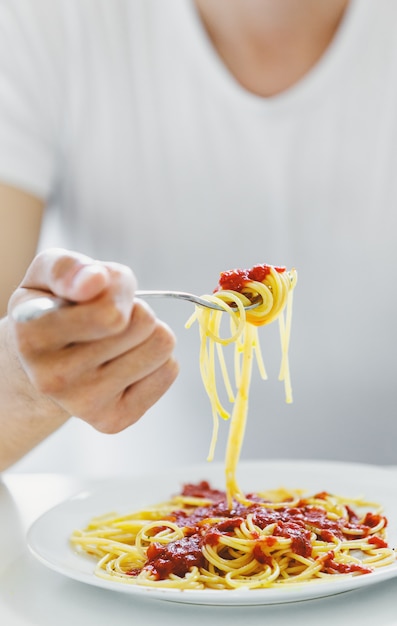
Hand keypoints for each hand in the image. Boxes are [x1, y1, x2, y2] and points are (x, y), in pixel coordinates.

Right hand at [7, 248, 178, 432]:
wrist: (41, 364)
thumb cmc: (52, 309)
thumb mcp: (46, 275)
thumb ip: (67, 268)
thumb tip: (95, 281)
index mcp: (33, 336)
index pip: (111, 312)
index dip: (117, 288)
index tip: (99, 289)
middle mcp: (54, 378)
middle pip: (144, 323)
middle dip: (133, 309)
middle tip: (108, 317)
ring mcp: (84, 404)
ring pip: (161, 346)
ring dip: (147, 334)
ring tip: (117, 338)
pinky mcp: (112, 420)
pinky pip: (168, 371)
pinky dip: (155, 360)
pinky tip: (124, 362)